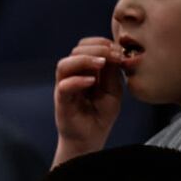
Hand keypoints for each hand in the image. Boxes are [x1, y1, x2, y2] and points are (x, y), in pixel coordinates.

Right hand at [53, 36, 127, 165]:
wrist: (91, 137)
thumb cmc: (101, 113)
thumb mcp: (114, 88)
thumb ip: (112, 71)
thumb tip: (114, 52)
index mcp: (86, 69)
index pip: (88, 46)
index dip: (103, 43)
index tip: (119, 51)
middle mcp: (73, 75)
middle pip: (77, 50)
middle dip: (97, 49)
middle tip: (114, 56)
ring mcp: (65, 87)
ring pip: (65, 63)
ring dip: (85, 59)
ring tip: (101, 64)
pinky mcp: (61, 101)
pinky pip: (64, 85)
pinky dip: (78, 80)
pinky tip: (92, 82)